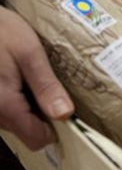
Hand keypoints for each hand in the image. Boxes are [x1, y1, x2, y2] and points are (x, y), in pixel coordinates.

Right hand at [0, 7, 73, 149]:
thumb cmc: (0, 31)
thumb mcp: (29, 53)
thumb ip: (46, 86)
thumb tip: (65, 114)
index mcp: (4, 104)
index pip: (36, 139)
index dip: (55, 130)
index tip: (68, 112)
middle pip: (26, 131)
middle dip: (43, 115)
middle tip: (53, 90)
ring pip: (15, 122)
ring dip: (30, 107)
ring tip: (35, 81)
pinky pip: (5, 110)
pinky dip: (18, 100)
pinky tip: (21, 79)